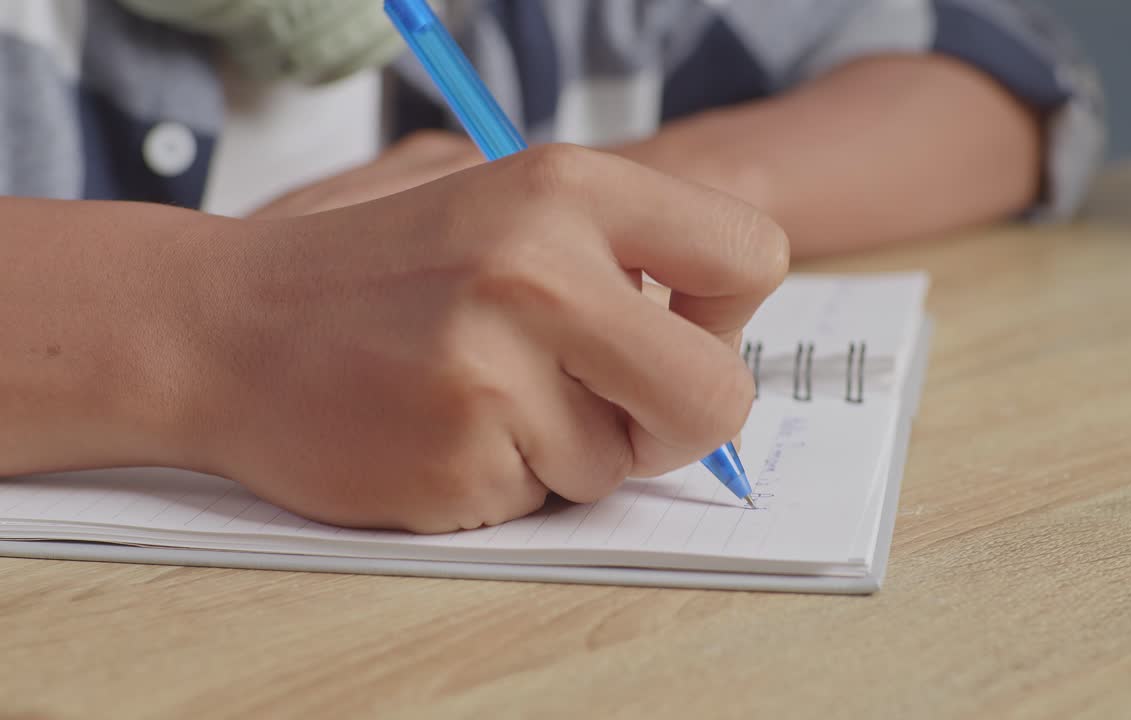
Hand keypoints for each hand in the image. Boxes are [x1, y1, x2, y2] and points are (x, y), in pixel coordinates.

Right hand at [184, 145, 788, 532]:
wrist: (220, 327)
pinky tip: (440, 430)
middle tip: (614, 405)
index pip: (751, 256)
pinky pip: (545, 501)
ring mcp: (496, 374)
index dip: (726, 313)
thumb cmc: (378, 271)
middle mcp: (541, 272)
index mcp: (567, 188)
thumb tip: (717, 327)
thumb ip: (621, 248)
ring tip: (478, 395)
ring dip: (570, 450)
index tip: (674, 327)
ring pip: (621, 464)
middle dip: (678, 421)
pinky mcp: (459, 461)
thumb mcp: (504, 204)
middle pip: (718, 397)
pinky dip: (508, 480)